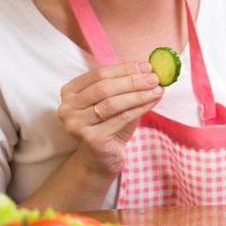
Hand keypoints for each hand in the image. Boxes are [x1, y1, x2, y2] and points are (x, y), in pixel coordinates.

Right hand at [57, 62, 163, 177]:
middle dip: (133, 81)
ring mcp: (76, 125)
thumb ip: (125, 85)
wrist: (101, 158)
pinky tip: (153, 102)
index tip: (147, 66)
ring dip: (138, 94)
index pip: (99, 73)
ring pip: (112, 103)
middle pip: (104, 88)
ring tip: (158, 89)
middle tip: (154, 78)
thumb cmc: (109, 125)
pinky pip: (120, 119)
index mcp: (70, 91)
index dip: (124, 68)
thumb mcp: (114, 101)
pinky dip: (140, 108)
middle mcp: (67, 108)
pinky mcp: (91, 139)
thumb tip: (149, 70)